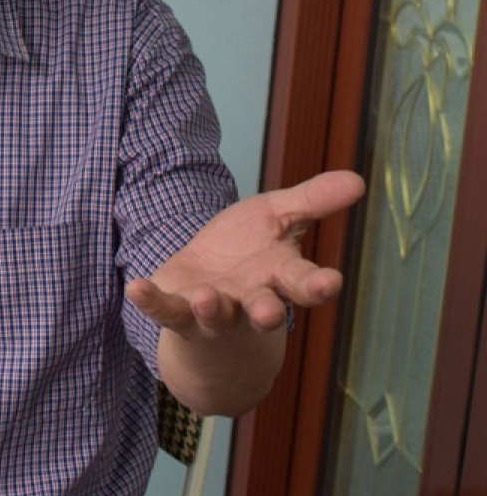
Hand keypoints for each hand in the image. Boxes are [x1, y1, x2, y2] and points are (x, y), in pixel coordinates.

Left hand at [126, 170, 363, 335]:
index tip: (330, 282)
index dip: (317, 286)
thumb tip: (359, 179)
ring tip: (207, 299)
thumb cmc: (250, 254)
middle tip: (269, 314)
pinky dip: (151, 301)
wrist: (208, 290)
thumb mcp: (279, 219)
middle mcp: (250, 301)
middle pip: (264, 310)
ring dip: (212, 309)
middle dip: (268, 312)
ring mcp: (214, 312)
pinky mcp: (179, 312)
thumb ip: (312, 202)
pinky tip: (136, 288)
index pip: (304, 285)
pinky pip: (165, 310)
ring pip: (216, 316)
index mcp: (280, 278)